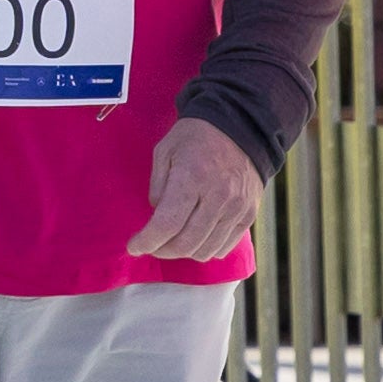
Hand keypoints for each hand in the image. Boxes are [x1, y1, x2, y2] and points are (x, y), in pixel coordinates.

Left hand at [123, 114, 262, 263]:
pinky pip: (224, 247)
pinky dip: (205, 249)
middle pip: (185, 243)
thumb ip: (157, 187)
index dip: (147, 241)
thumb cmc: (196, 138)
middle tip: (150, 245)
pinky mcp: (248, 215)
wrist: (241, 128)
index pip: (167, 224)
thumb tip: (156, 218)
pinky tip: (194, 238)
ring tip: (171, 242)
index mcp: (192, 178)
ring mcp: (236, 208)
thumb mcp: (165, 151)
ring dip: (182, 253)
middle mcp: (218, 196)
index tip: (133, 246)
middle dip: (161, 250)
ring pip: (205, 250)